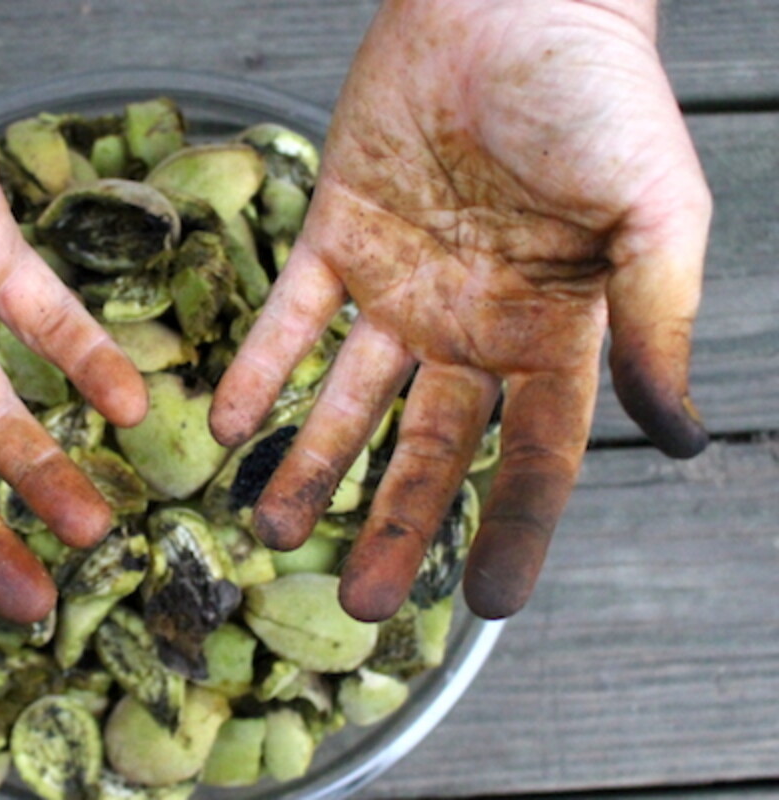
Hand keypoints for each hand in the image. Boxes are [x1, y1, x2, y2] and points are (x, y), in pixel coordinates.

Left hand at [211, 0, 709, 619]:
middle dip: (395, 525)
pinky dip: (258, 368)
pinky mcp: (335, 233)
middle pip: (429, 451)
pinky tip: (227, 425)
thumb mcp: (656, 215)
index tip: (491, 604)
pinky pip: (289, 316)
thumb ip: (655, 324)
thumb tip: (678, 436)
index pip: (533, 457)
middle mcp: (470, 326)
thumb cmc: (599, 94)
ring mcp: (399, 286)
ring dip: (310, 465)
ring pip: (350, 400)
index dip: (516, 530)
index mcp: (554, 332)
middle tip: (361, 605)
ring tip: (270, 530)